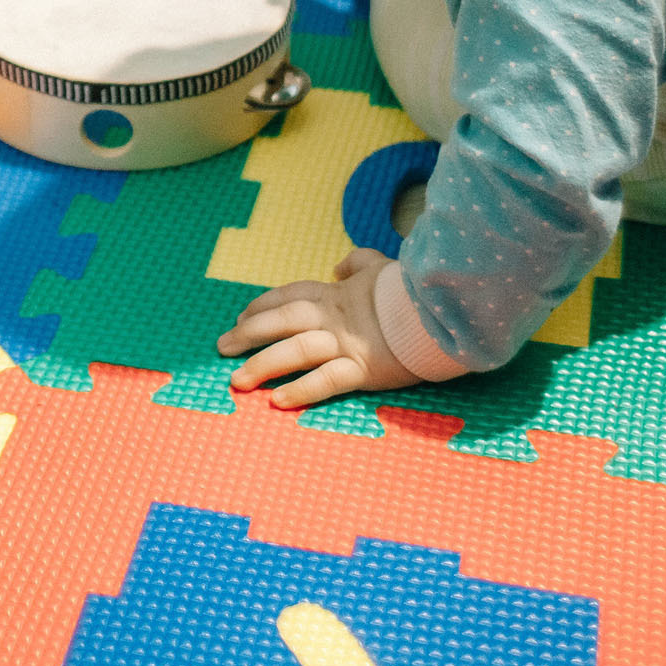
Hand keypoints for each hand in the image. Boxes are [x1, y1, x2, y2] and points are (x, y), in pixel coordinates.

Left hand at [217, 248, 421, 407]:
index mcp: (336, 293)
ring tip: (238, 380)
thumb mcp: (381, 266)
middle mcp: (334, 317)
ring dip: (263, 365)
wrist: (443, 308)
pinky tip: (277, 402)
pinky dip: (300, 391)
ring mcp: (347, 343)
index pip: (288, 296)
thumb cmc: (411, 289)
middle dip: (248, 335)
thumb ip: (357, 263)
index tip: (241, 317)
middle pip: (281, 322)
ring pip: (295, 351)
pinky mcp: (363, 369)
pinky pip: (326, 381)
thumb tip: (339, 265)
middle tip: (222, 348)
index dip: (262, 307)